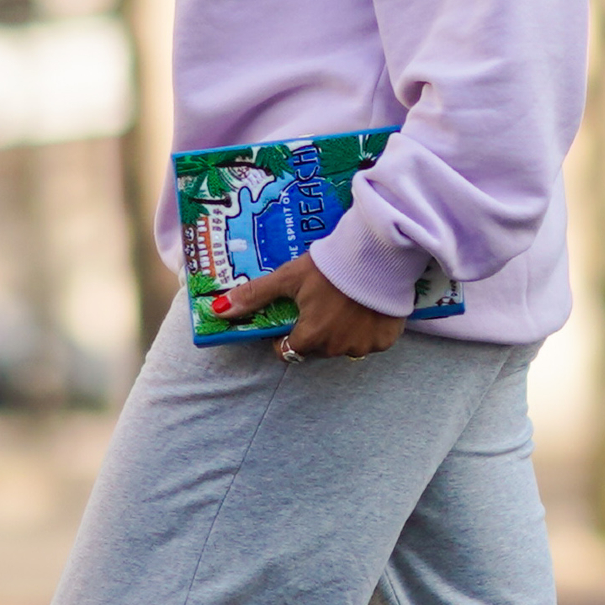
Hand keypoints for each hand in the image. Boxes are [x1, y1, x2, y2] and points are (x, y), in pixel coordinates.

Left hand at [216, 256, 406, 359]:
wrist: (379, 254)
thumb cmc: (330, 265)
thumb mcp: (288, 277)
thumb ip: (255, 296)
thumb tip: (218, 311)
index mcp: (310, 337)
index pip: (289, 351)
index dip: (286, 336)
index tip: (292, 318)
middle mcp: (336, 348)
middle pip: (317, 349)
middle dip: (314, 332)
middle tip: (321, 304)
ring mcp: (363, 346)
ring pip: (344, 346)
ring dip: (341, 332)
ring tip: (345, 304)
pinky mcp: (386, 341)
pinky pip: (371, 342)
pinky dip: (367, 330)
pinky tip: (366, 308)